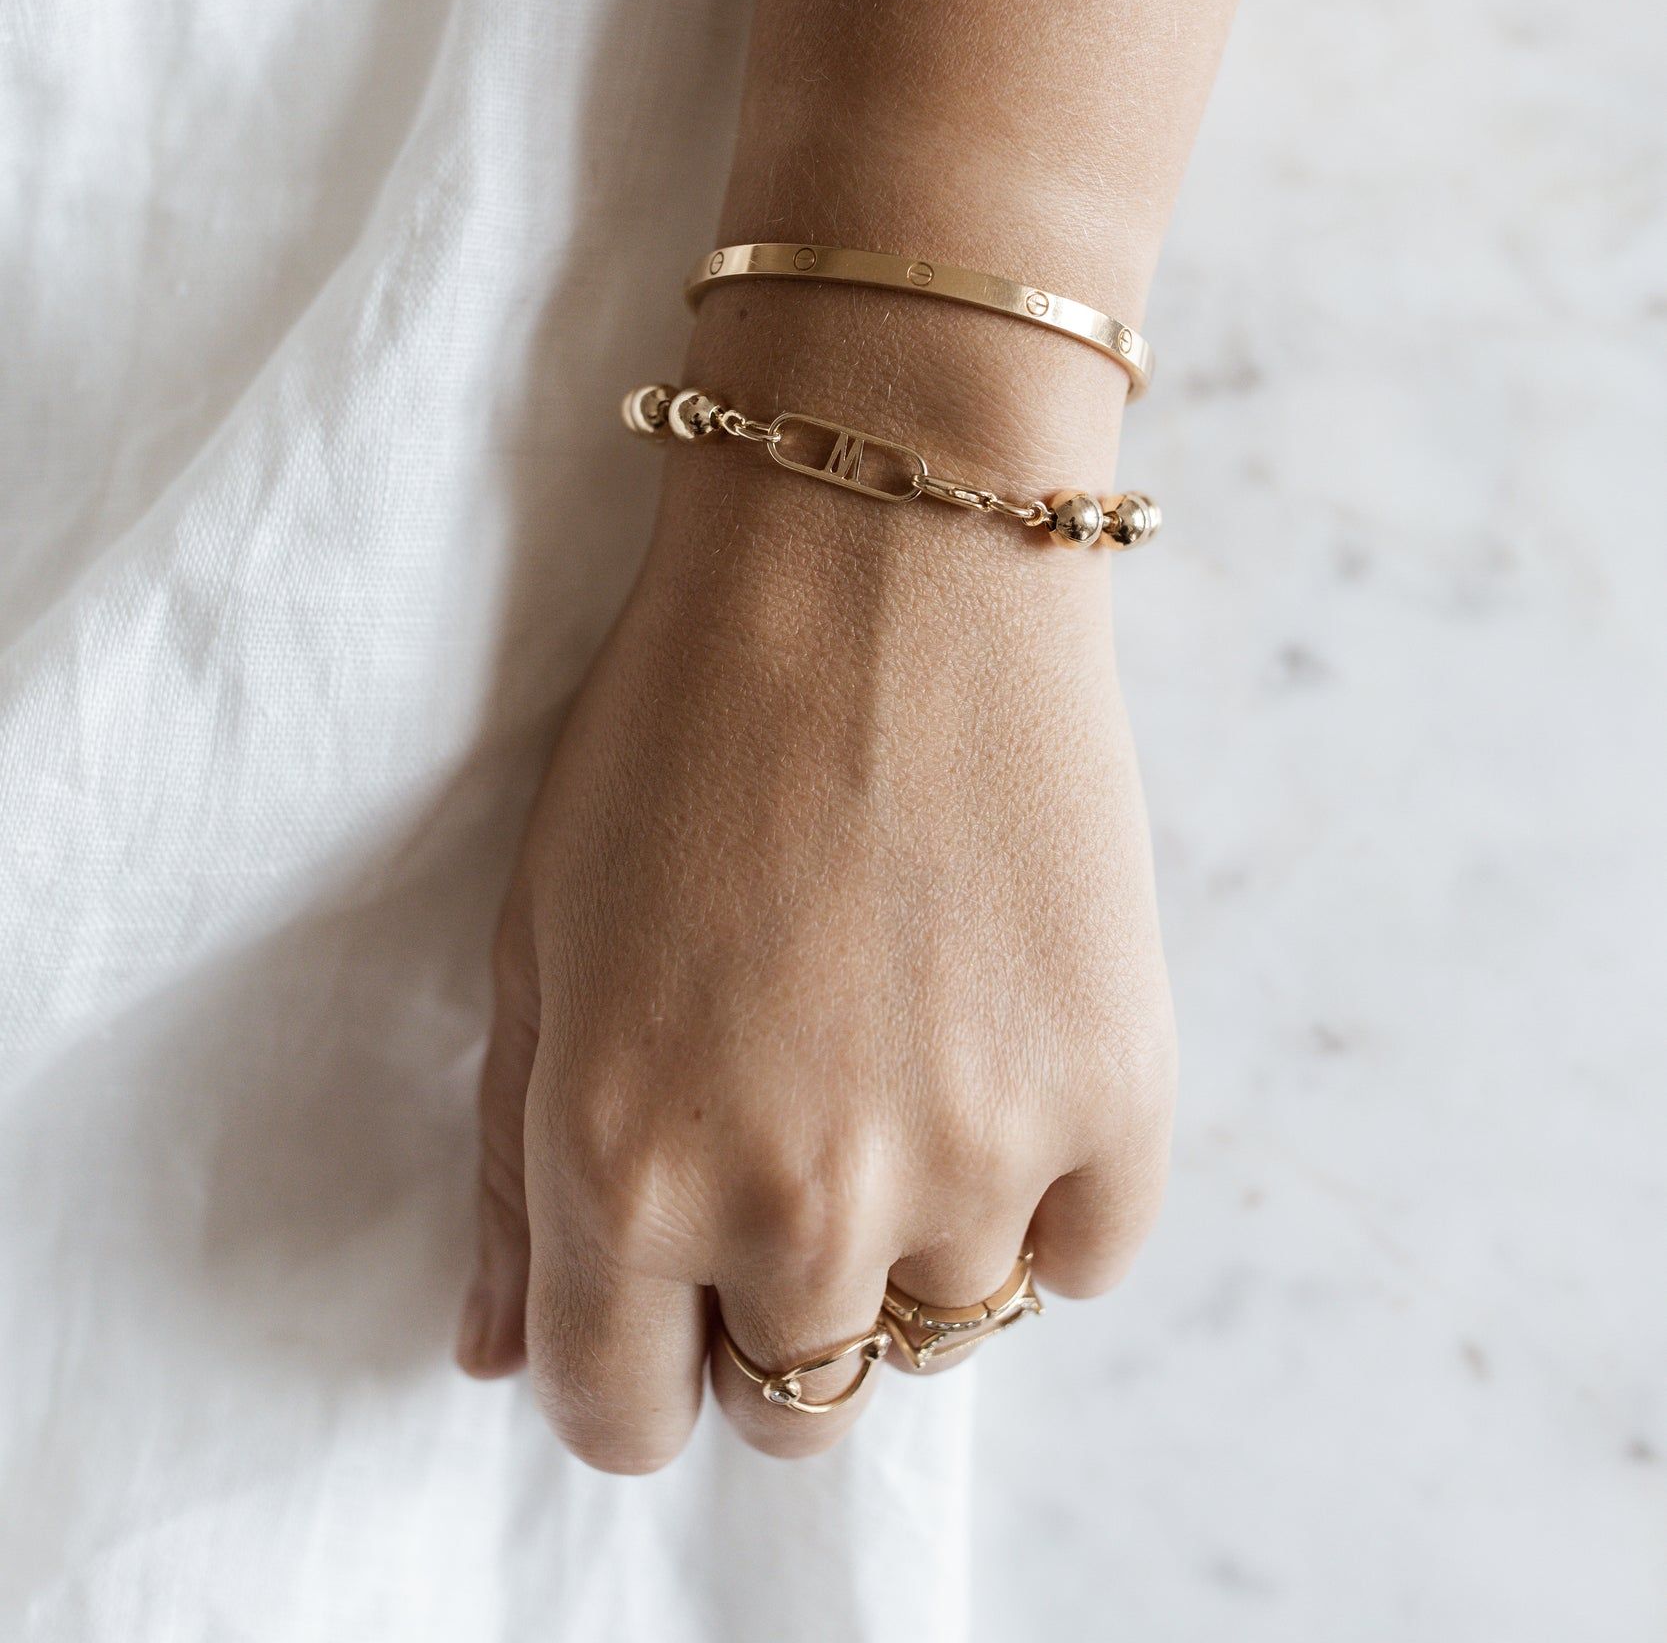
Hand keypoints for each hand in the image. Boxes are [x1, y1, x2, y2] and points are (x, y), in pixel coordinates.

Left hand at [455, 299, 1175, 1469]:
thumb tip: (499, 1354)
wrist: (887, 562)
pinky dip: (1045, 1195)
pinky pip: (1083, 1257)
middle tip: (790, 1156)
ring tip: (902, 1069)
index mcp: (621, 1168)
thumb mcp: (540, 940)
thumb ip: (509, 1171)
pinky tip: (1002, 1058)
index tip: (664, 1303)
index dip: (633, 1370)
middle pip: (794, 1404)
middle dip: (770, 1314)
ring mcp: (975, 1161)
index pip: (620, 1415)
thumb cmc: (683, 729)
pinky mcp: (1120, 1099)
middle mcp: (795, 1201)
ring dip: (913, 1243)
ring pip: (942, 1331)